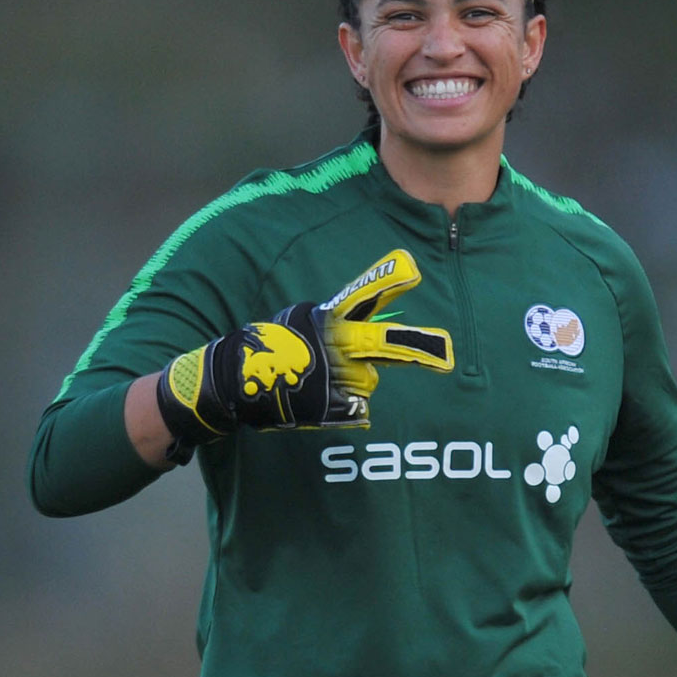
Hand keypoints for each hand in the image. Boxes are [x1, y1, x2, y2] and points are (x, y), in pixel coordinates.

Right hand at [155, 249, 453, 456]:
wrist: (233, 384)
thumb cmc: (270, 350)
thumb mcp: (300, 322)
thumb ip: (335, 320)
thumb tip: (362, 313)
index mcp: (327, 319)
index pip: (361, 295)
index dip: (387, 281)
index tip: (412, 270)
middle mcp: (333, 345)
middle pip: (381, 345)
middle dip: (414, 348)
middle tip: (443, 354)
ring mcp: (335, 377)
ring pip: (366, 379)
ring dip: (352, 382)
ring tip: (320, 381)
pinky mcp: (333, 405)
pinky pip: (354, 406)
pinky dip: (342, 405)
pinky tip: (317, 398)